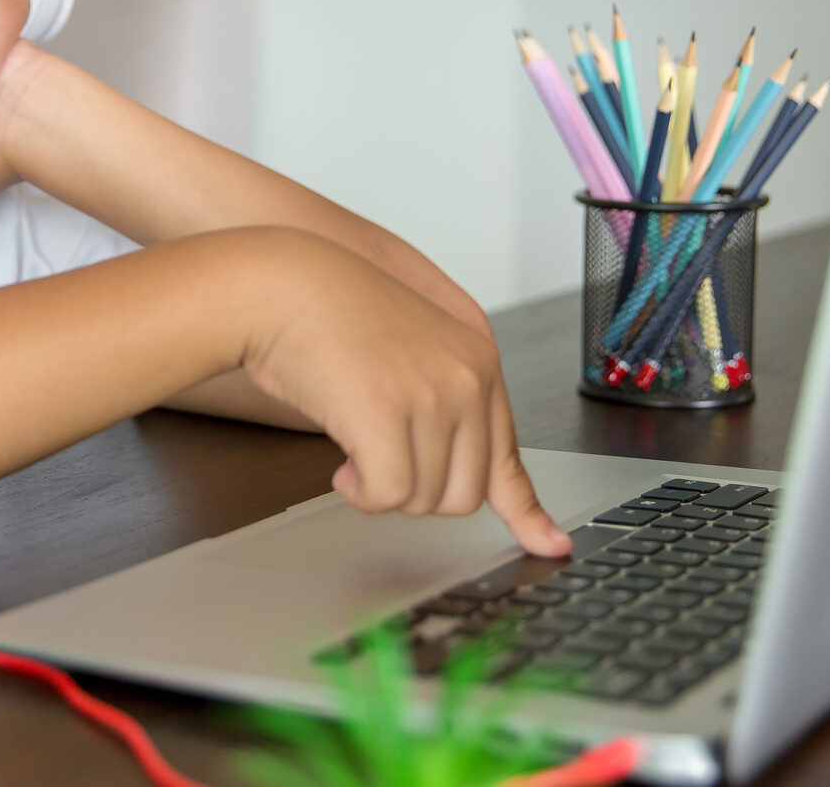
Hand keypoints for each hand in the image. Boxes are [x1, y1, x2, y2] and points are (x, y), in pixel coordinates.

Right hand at [236, 229, 569, 555]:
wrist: (280, 286)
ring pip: (424, 500)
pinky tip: (342, 464)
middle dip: (417, 491)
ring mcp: (430, 398)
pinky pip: (388, 495)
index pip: (508, 457)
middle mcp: (466, 379)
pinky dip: (361, 492)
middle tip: (379, 460)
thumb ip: (445, 409)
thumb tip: (464, 487)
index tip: (548, 544)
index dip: (525, 512)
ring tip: (355, 445)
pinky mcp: (388, 417)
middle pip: (466, 495)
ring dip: (383, 488)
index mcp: (478, 362)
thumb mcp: (407, 358)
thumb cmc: (327, 318)